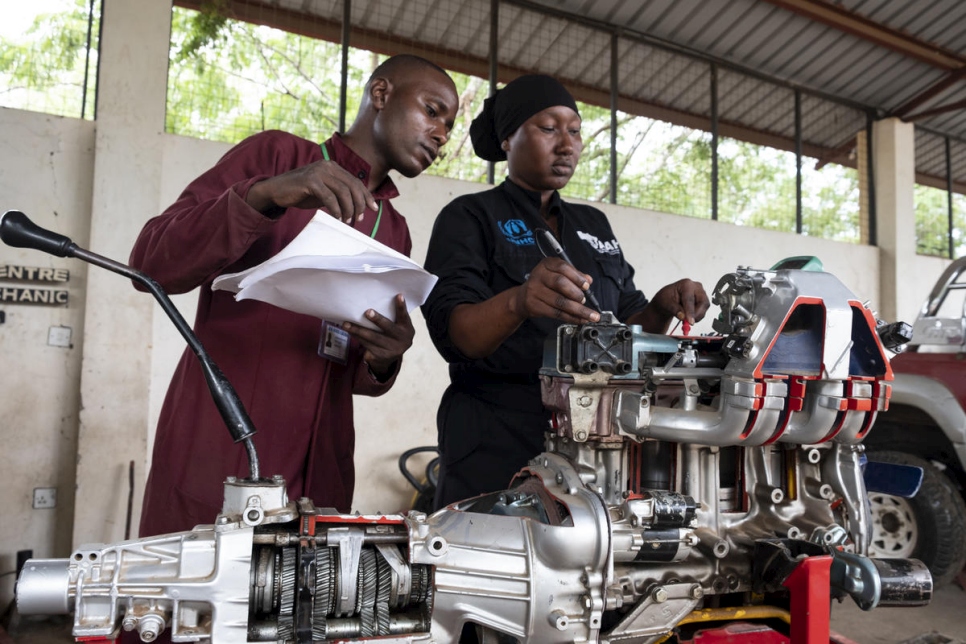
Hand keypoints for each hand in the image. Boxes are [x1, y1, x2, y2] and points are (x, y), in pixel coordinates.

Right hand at [245, 160, 376, 222]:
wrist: (276, 190)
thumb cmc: (302, 193)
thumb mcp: (324, 192)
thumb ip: (339, 194)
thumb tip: (358, 206)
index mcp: (333, 167)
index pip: (355, 181)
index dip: (366, 195)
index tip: (373, 208)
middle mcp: (327, 166)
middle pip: (352, 186)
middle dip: (359, 204)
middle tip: (359, 219)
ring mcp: (318, 171)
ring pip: (343, 191)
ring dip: (348, 208)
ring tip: (347, 221)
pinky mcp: (309, 180)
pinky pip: (328, 196)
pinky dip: (335, 209)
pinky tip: (337, 217)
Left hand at [342, 294, 414, 379]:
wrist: (391, 357)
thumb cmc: (393, 333)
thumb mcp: (398, 326)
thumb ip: (393, 316)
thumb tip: (375, 298)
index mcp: (407, 329)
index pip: (404, 316)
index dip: (401, 307)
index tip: (398, 295)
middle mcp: (402, 340)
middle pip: (388, 328)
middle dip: (378, 320)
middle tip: (368, 312)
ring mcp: (391, 349)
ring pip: (373, 338)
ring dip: (358, 330)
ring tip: (346, 324)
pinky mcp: (380, 355)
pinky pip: (366, 345)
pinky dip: (356, 336)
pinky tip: (349, 331)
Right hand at [511, 257, 599, 323]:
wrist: (523, 297)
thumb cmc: (544, 284)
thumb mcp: (557, 274)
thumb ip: (574, 275)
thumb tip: (588, 280)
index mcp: (546, 264)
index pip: (562, 267)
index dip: (576, 277)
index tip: (586, 286)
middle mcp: (539, 275)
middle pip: (560, 283)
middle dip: (576, 293)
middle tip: (584, 300)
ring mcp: (534, 291)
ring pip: (559, 301)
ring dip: (577, 310)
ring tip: (589, 314)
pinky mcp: (534, 305)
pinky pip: (556, 313)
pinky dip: (571, 317)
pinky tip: (580, 319)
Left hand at [650, 279, 710, 325]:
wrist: (667, 301)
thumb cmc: (665, 299)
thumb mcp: (665, 304)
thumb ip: (674, 309)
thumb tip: (682, 316)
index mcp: (686, 284)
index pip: (690, 299)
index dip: (690, 311)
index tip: (690, 321)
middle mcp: (696, 287)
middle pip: (702, 301)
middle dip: (697, 314)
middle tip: (689, 323)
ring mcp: (701, 293)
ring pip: (704, 307)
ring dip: (696, 316)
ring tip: (684, 318)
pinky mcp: (703, 301)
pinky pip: (703, 311)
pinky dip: (696, 316)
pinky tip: (688, 316)